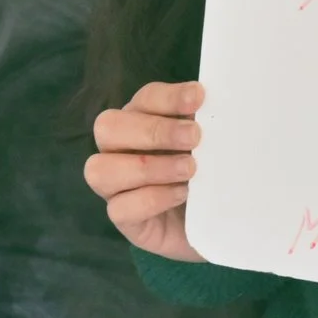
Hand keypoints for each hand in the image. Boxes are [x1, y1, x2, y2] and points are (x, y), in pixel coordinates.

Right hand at [85, 80, 205, 262]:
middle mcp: (119, 148)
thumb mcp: (212, 144)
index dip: (168, 97)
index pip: (144, 99)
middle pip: (108, 127)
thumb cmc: (209, 173)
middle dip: (153, 131)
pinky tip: (181, 194)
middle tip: (194, 138)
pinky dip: (152, 199)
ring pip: (100, 169)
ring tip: (189, 170)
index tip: (199, 98)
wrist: (217, 220)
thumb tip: (217, 106)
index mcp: (142, 119)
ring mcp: (115, 186)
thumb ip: (208, 124)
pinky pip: (119, 208)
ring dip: (148, 167)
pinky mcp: (123, 219)